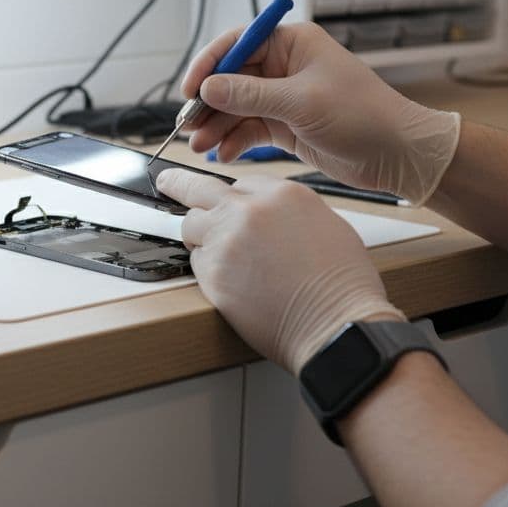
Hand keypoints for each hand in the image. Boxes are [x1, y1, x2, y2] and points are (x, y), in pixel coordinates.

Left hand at [156, 169, 404, 374]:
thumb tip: (269, 217)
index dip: (233, 196)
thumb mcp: (326, 225)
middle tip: (166, 183)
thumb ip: (288, 212)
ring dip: (199, 236)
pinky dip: (207, 269)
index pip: (241, 181)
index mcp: (283, 194)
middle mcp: (250, 211)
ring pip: (191, 225)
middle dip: (178, 184)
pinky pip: (196, 261)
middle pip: (199, 188)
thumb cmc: (340, 284)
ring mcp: (226, 240)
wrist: (336, 325)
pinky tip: (232, 282)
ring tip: (220, 255)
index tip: (225, 200)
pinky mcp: (212, 273)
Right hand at [180, 22, 460, 205]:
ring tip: (201, 146)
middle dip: (208, 103)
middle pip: (231, 79)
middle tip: (188, 125)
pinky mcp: (285, 125)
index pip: (237, 44)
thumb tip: (208, 87)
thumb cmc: (362, 115)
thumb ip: (250, 95)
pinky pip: (249, 129)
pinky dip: (235, 141)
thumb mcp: (301, 102)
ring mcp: (283, 97)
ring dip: (217, 126)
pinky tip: (225, 154)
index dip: (209, 65)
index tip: (190, 89)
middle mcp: (284, 66)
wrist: (396, 153)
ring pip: (236, 107)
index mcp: (292, 44)